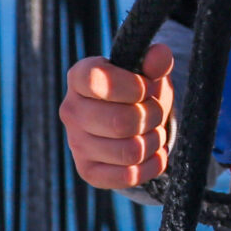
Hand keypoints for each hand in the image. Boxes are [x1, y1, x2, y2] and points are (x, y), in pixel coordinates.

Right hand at [58, 44, 176, 189]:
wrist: (133, 121)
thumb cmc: (139, 90)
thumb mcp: (149, 72)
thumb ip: (156, 61)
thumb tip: (160, 54)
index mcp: (80, 77)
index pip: (99, 81)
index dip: (134, 87)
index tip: (146, 88)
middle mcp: (71, 110)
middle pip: (121, 122)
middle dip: (152, 116)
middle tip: (157, 112)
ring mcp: (76, 143)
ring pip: (130, 151)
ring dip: (155, 141)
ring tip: (155, 131)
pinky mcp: (88, 171)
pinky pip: (128, 176)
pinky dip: (151, 165)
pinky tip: (154, 153)